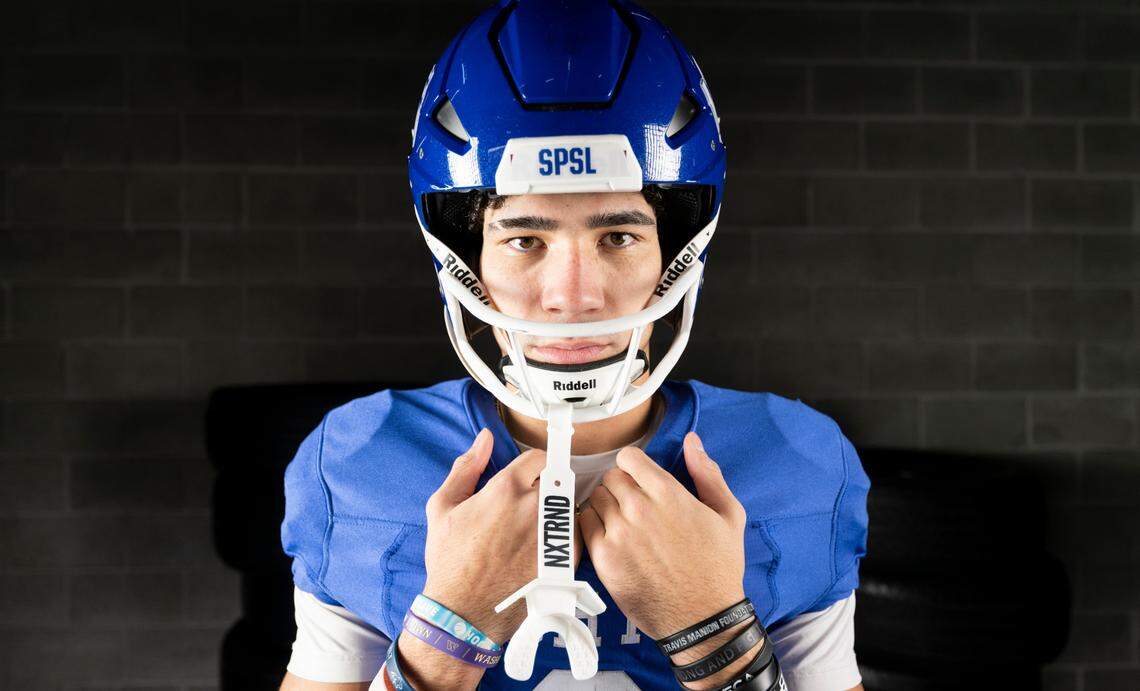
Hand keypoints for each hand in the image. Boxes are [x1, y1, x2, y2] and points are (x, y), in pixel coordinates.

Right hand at [422, 429, 583, 643]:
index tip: (529, 477)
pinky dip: (565, 537)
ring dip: (557, 512)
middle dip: (547, 487)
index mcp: (506, 489)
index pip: (539, 458)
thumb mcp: (443, 507)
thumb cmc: (450, 561)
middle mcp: (534, 507)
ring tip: (537, 530)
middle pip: (557, 480)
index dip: (534, 466)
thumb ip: (466, 467)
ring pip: (568, 507)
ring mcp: (552, 534)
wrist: (463, 612)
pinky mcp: (564, 559)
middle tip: (531, 506)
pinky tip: (546, 549)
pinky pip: (576, 535)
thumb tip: (484, 438)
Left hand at [577, 431, 746, 640]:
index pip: (628, 458)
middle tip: (632, 505)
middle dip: (621, 487)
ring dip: (606, 506)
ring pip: (596, 498)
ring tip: (622, 523)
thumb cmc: (718, 568)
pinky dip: (594, 526)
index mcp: (668, 492)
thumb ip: (708, 474)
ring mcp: (619, 533)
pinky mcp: (604, 557)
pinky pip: (585, 524)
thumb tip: (692, 442)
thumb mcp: (728, 515)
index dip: (633, 467)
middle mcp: (639, 508)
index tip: (639, 481)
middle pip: (611, 477)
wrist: (703, 618)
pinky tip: (611, 538)